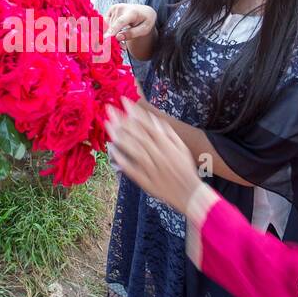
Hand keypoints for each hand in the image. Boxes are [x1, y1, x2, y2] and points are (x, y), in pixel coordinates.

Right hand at [103, 3, 155, 42]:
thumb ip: (131, 34)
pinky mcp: (110, 9)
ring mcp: (115, 8)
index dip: (113, 31)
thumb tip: (117, 37)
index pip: (120, 22)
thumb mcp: (144, 30)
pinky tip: (118, 30)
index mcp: (132, 12)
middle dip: (115, 38)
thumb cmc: (145, 21)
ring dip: (113, 34)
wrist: (144, 11)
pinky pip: (106, 23)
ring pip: (108, 26)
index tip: (106, 39)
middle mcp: (122, 8)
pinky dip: (110, 29)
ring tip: (123, 38)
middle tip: (122, 46)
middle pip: (113, 26)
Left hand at [105, 96, 203, 214]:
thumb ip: (168, 133)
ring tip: (107, 125)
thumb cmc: (185, 169)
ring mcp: (152, 168)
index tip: (123, 101)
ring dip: (120, 137)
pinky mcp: (146, 181)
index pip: (148, 125)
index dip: (135, 113)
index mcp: (167, 145)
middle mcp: (159, 155)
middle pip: (138, 135)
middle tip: (109, 109)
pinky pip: (132, 170)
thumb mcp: (181, 148)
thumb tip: (154, 119)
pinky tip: (112, 151)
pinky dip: (122, 161)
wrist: (189, 194)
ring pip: (134, 150)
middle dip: (123, 121)